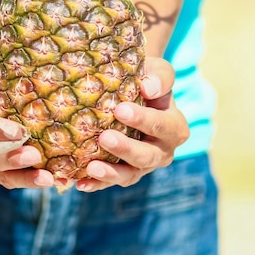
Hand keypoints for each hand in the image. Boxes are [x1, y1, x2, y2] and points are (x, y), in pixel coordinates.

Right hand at [0, 50, 54, 188]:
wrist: (0, 83)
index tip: (17, 131)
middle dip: (10, 160)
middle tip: (33, 155)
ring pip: (3, 176)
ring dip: (24, 178)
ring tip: (48, 178)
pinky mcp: (7, 167)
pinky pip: (18, 179)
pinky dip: (35, 181)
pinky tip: (57, 180)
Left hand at [76, 57, 189, 191]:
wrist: (135, 91)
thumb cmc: (147, 79)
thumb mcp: (158, 71)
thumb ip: (160, 77)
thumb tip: (148, 88)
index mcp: (175, 127)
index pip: (162, 125)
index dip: (143, 120)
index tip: (120, 110)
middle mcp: (163, 150)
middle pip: (148, 156)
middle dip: (126, 149)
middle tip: (104, 137)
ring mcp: (144, 165)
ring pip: (131, 174)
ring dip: (111, 173)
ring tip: (91, 167)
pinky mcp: (126, 173)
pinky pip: (112, 182)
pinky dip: (97, 184)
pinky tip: (79, 183)